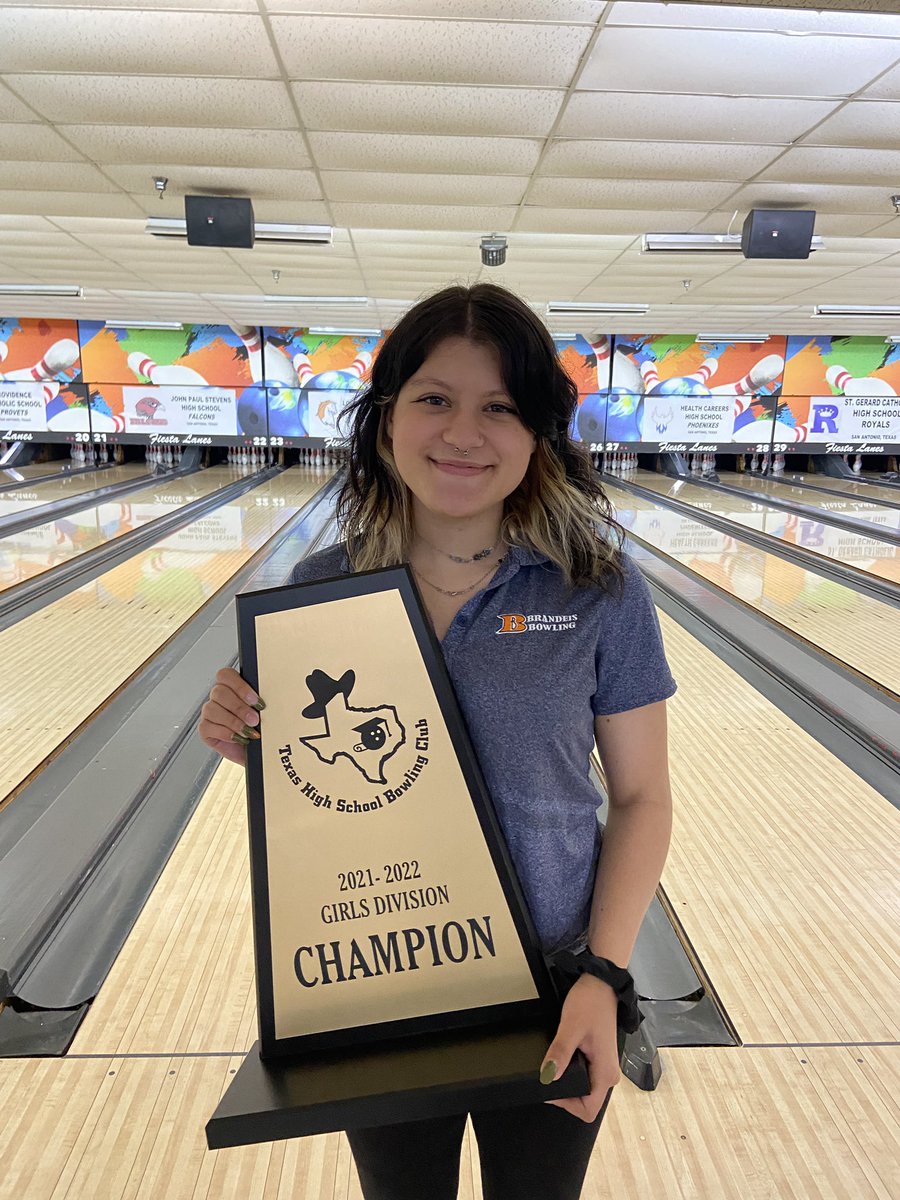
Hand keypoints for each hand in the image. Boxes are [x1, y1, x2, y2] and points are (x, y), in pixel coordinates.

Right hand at [198, 666, 263, 764]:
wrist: (258, 751)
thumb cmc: (261, 729)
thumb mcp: (265, 712)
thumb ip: (260, 701)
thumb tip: (263, 700)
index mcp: (232, 686)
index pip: (226, 675)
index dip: (240, 687)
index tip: (256, 701)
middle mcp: (218, 697)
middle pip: (219, 692)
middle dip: (239, 707)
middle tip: (254, 719)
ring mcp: (210, 712)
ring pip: (212, 709)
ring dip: (233, 721)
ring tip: (248, 731)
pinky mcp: (205, 728)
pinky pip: (208, 726)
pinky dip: (226, 733)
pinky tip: (238, 737)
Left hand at [540, 974, 620, 1122]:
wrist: (601, 982)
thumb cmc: (591, 1002)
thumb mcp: (571, 1027)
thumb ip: (559, 1053)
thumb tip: (548, 1076)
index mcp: (606, 1073)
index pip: (588, 1110)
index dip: (566, 1105)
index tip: (551, 1087)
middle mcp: (609, 1074)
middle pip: (585, 1102)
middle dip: (564, 1093)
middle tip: (548, 1073)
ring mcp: (605, 1066)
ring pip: (585, 1089)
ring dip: (567, 1081)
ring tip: (555, 1063)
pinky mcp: (600, 1057)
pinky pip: (585, 1076)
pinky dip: (572, 1072)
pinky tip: (562, 1056)